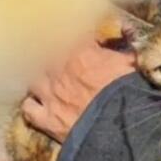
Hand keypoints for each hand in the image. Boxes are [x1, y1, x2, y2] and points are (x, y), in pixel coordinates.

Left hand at [21, 36, 135, 142]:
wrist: (122, 130)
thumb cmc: (130, 92)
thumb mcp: (133, 63)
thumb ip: (127, 45)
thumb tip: (127, 30)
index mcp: (79, 52)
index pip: (69, 34)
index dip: (76, 37)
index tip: (84, 40)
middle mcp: (57, 69)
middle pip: (42, 53)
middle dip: (50, 54)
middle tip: (59, 59)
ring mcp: (48, 94)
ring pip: (32, 79)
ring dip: (38, 78)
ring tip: (44, 80)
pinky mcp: (45, 119)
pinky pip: (28, 109)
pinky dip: (31, 106)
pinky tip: (35, 105)